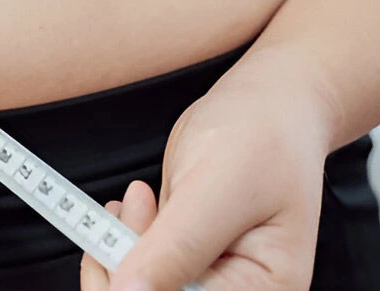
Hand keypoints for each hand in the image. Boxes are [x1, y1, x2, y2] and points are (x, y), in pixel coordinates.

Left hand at [81, 73, 333, 290]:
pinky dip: (122, 240)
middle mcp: (237, 288)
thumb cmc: (262, 136)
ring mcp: (208, 275)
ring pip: (138, 287)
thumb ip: (177, 247)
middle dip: (125, 267)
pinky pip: (137, 267)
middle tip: (121, 215)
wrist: (263, 106)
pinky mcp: (183, 258)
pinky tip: (131, 208)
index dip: (143, 289)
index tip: (115, 257)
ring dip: (120, 249)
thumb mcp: (218, 188)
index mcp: (264, 288)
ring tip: (135, 200)